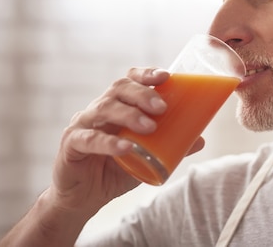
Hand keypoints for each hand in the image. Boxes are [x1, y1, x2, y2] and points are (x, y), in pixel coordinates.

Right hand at [47, 68, 204, 217]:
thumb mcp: (146, 157)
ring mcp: (82, 124)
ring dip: (129, 115)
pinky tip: (126, 147)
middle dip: (142, 94)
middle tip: (162, 108)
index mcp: (117, 105)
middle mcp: (99, 109)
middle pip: (119, 89)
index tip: (166, 77)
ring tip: (150, 127)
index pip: (130, 80)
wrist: (84, 198)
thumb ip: (170, 146)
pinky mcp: (71, 144)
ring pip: (104, 108)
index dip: (146, 75)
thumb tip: (201, 139)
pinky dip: (109, 142)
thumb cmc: (114, 170)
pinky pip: (89, 139)